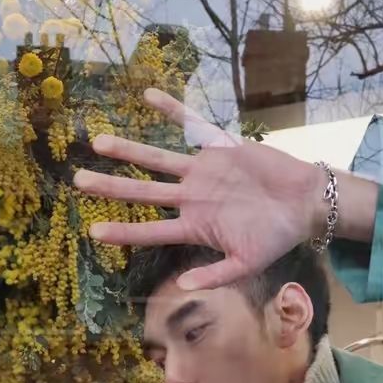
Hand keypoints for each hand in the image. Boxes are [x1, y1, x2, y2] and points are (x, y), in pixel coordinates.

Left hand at [73, 89, 376, 290]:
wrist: (304, 204)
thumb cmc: (277, 237)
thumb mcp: (247, 264)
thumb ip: (216, 275)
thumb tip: (183, 287)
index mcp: (196, 226)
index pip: (151, 230)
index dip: (124, 231)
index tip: (94, 232)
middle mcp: (192, 198)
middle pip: (144, 191)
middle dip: (112, 187)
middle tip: (78, 181)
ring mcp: (203, 173)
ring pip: (158, 160)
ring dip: (129, 150)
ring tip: (98, 142)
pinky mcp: (220, 149)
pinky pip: (193, 126)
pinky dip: (172, 112)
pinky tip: (148, 95)